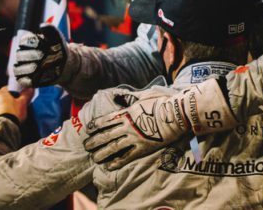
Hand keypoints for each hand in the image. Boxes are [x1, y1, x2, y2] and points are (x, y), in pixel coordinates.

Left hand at [0, 86, 30, 121]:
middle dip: (8, 101)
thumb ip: (26, 94)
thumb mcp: (23, 103)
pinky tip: (5, 120)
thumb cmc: (13, 114)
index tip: (20, 97)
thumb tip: (30, 89)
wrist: (4, 128)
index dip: (15, 92)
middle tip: (16, 106)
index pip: (8, 88)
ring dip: (2, 109)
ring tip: (10, 115)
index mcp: (0, 93)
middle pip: (2, 97)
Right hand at [11, 25, 71, 87]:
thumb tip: (42, 25)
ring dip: (30, 68)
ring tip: (41, 66)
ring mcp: (23, 67)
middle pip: (19, 55)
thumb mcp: (57, 38)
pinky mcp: (25, 79)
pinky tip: (39, 76)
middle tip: (44, 56)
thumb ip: (50, 31)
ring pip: (17, 69)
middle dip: (32, 56)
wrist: (64, 65)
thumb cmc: (58, 49)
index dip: (33, 44)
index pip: (23, 42)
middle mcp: (22, 54)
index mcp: (28, 43)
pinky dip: (29, 79)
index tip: (44, 45)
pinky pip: (22, 81)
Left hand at [83, 80, 236, 169]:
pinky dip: (116, 162)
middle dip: (94, 141)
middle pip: (105, 136)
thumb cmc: (161, 102)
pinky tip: (109, 166)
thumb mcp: (144, 96)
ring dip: (101, 153)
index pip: (105, 120)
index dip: (95, 126)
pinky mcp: (142, 149)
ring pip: (112, 148)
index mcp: (126, 113)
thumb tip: (121, 95)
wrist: (176, 115)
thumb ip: (131, 98)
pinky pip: (126, 157)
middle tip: (86, 146)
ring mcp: (134, 138)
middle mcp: (126, 127)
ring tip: (94, 158)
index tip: (88, 130)